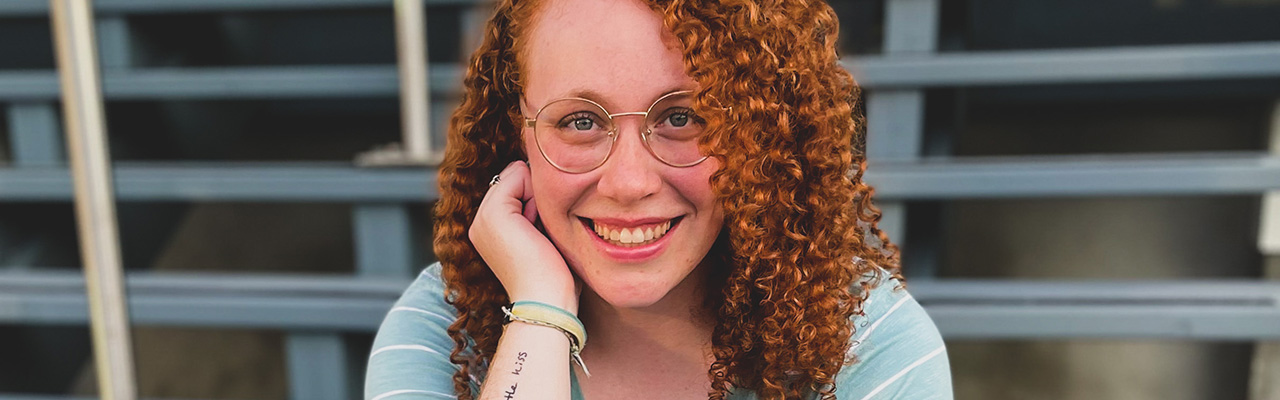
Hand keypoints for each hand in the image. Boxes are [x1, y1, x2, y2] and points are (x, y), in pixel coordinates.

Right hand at [469, 161, 578, 312]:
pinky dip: (536, 196)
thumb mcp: (544, 238)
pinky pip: (519, 173)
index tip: (541, 237)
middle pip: (517, 176)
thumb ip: (537, 212)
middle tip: (540, 237)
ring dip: (538, 199)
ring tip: (538, 235)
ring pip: (519, 173)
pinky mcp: (493, 213)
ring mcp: (482, 217)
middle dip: (537, 198)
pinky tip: (536, 229)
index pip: (516, 184)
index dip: (538, 201)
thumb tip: (546, 182)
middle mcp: (480, 222)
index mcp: (490, 229)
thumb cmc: (556, 278)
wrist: (547, 302)